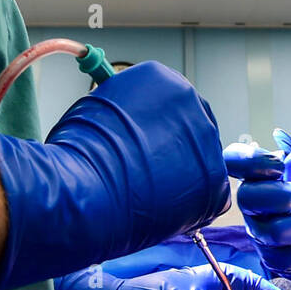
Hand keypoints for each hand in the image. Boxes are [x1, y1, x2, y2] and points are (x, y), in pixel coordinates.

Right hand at [0, 61, 229, 289]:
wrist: (84, 188)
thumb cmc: (76, 153)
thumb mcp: (95, 110)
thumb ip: (123, 110)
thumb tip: (125, 122)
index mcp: (160, 78)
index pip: (168, 101)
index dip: (155, 128)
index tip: (144, 146)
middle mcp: (189, 98)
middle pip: (191, 126)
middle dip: (174, 150)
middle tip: (150, 174)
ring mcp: (205, 138)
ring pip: (200, 162)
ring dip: (180, 179)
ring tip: (147, 196)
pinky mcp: (214, 178)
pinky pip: (209, 195)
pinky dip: (190, 208)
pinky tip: (162, 211)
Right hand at [224, 136, 290, 282]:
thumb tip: (287, 178)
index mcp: (262, 172)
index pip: (233, 160)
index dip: (251, 161)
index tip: (280, 167)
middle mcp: (255, 202)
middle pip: (247, 198)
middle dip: (283, 197)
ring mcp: (262, 232)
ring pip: (270, 232)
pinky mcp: (276, 260)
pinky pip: (284, 260)